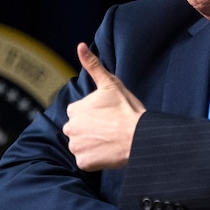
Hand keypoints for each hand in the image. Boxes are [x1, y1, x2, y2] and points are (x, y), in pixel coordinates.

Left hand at [63, 42, 145, 170]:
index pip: (79, 113)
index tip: (108, 116)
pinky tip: (108, 152)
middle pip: (78, 130)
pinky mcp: (84, 163)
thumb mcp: (110, 84)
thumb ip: (92, 66)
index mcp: (74, 109)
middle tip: (110, 129)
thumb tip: (80, 46)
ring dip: (92, 145)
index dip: (94, 115)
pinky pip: (86, 162)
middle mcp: (70, 128)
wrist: (139, 137)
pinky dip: (95, 159)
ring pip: (81, 146)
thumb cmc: (127, 110)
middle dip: (90, 130)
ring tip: (110, 141)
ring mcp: (76, 147)